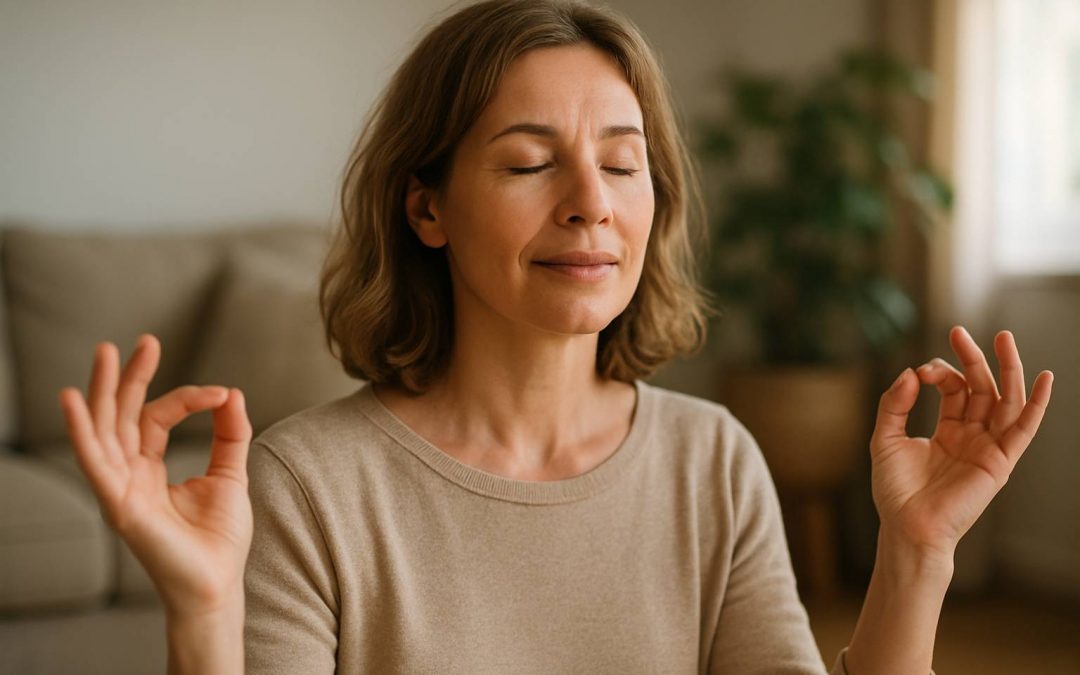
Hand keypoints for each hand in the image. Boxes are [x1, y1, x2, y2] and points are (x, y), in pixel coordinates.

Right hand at [58, 334, 252, 615]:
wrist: (218, 583)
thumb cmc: (219, 537)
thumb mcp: (230, 474)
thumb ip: (230, 434)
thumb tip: (232, 392)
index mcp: (150, 467)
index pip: (157, 417)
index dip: (187, 398)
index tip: (220, 393)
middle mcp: (129, 473)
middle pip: (121, 415)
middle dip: (129, 376)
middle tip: (144, 341)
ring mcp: (120, 488)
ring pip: (104, 430)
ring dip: (102, 391)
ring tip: (104, 353)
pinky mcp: (118, 504)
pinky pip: (94, 462)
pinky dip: (81, 431)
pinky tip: (72, 401)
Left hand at [869, 326, 1052, 558]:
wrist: (908, 526)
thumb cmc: (896, 491)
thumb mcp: (885, 438)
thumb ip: (894, 404)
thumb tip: (910, 372)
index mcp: (949, 432)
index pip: (954, 389)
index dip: (940, 371)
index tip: (920, 372)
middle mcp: (973, 437)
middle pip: (981, 388)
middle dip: (972, 358)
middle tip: (959, 331)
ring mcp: (988, 448)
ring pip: (1006, 400)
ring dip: (1008, 368)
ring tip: (1004, 337)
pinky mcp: (1000, 461)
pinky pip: (1025, 428)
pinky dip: (1037, 403)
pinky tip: (1044, 378)